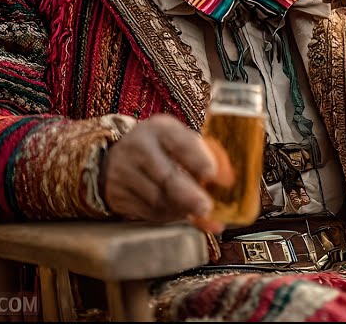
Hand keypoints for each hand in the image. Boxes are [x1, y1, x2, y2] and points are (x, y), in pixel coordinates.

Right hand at [102, 114, 234, 233]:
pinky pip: (148, 213)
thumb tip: (228, 181)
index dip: (200, 160)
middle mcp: (139, 146)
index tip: (213, 175)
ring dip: (182, 210)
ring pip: (158, 199)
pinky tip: (178, 212)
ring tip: (197, 211)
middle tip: (206, 208)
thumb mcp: (180, 141)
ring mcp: (124, 172)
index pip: (181, 143)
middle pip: (166, 175)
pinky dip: (168, 216)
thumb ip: (207, 157)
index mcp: (161, 129)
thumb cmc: (162, 149)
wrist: (117, 157)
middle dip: (189, 195)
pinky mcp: (117, 194)